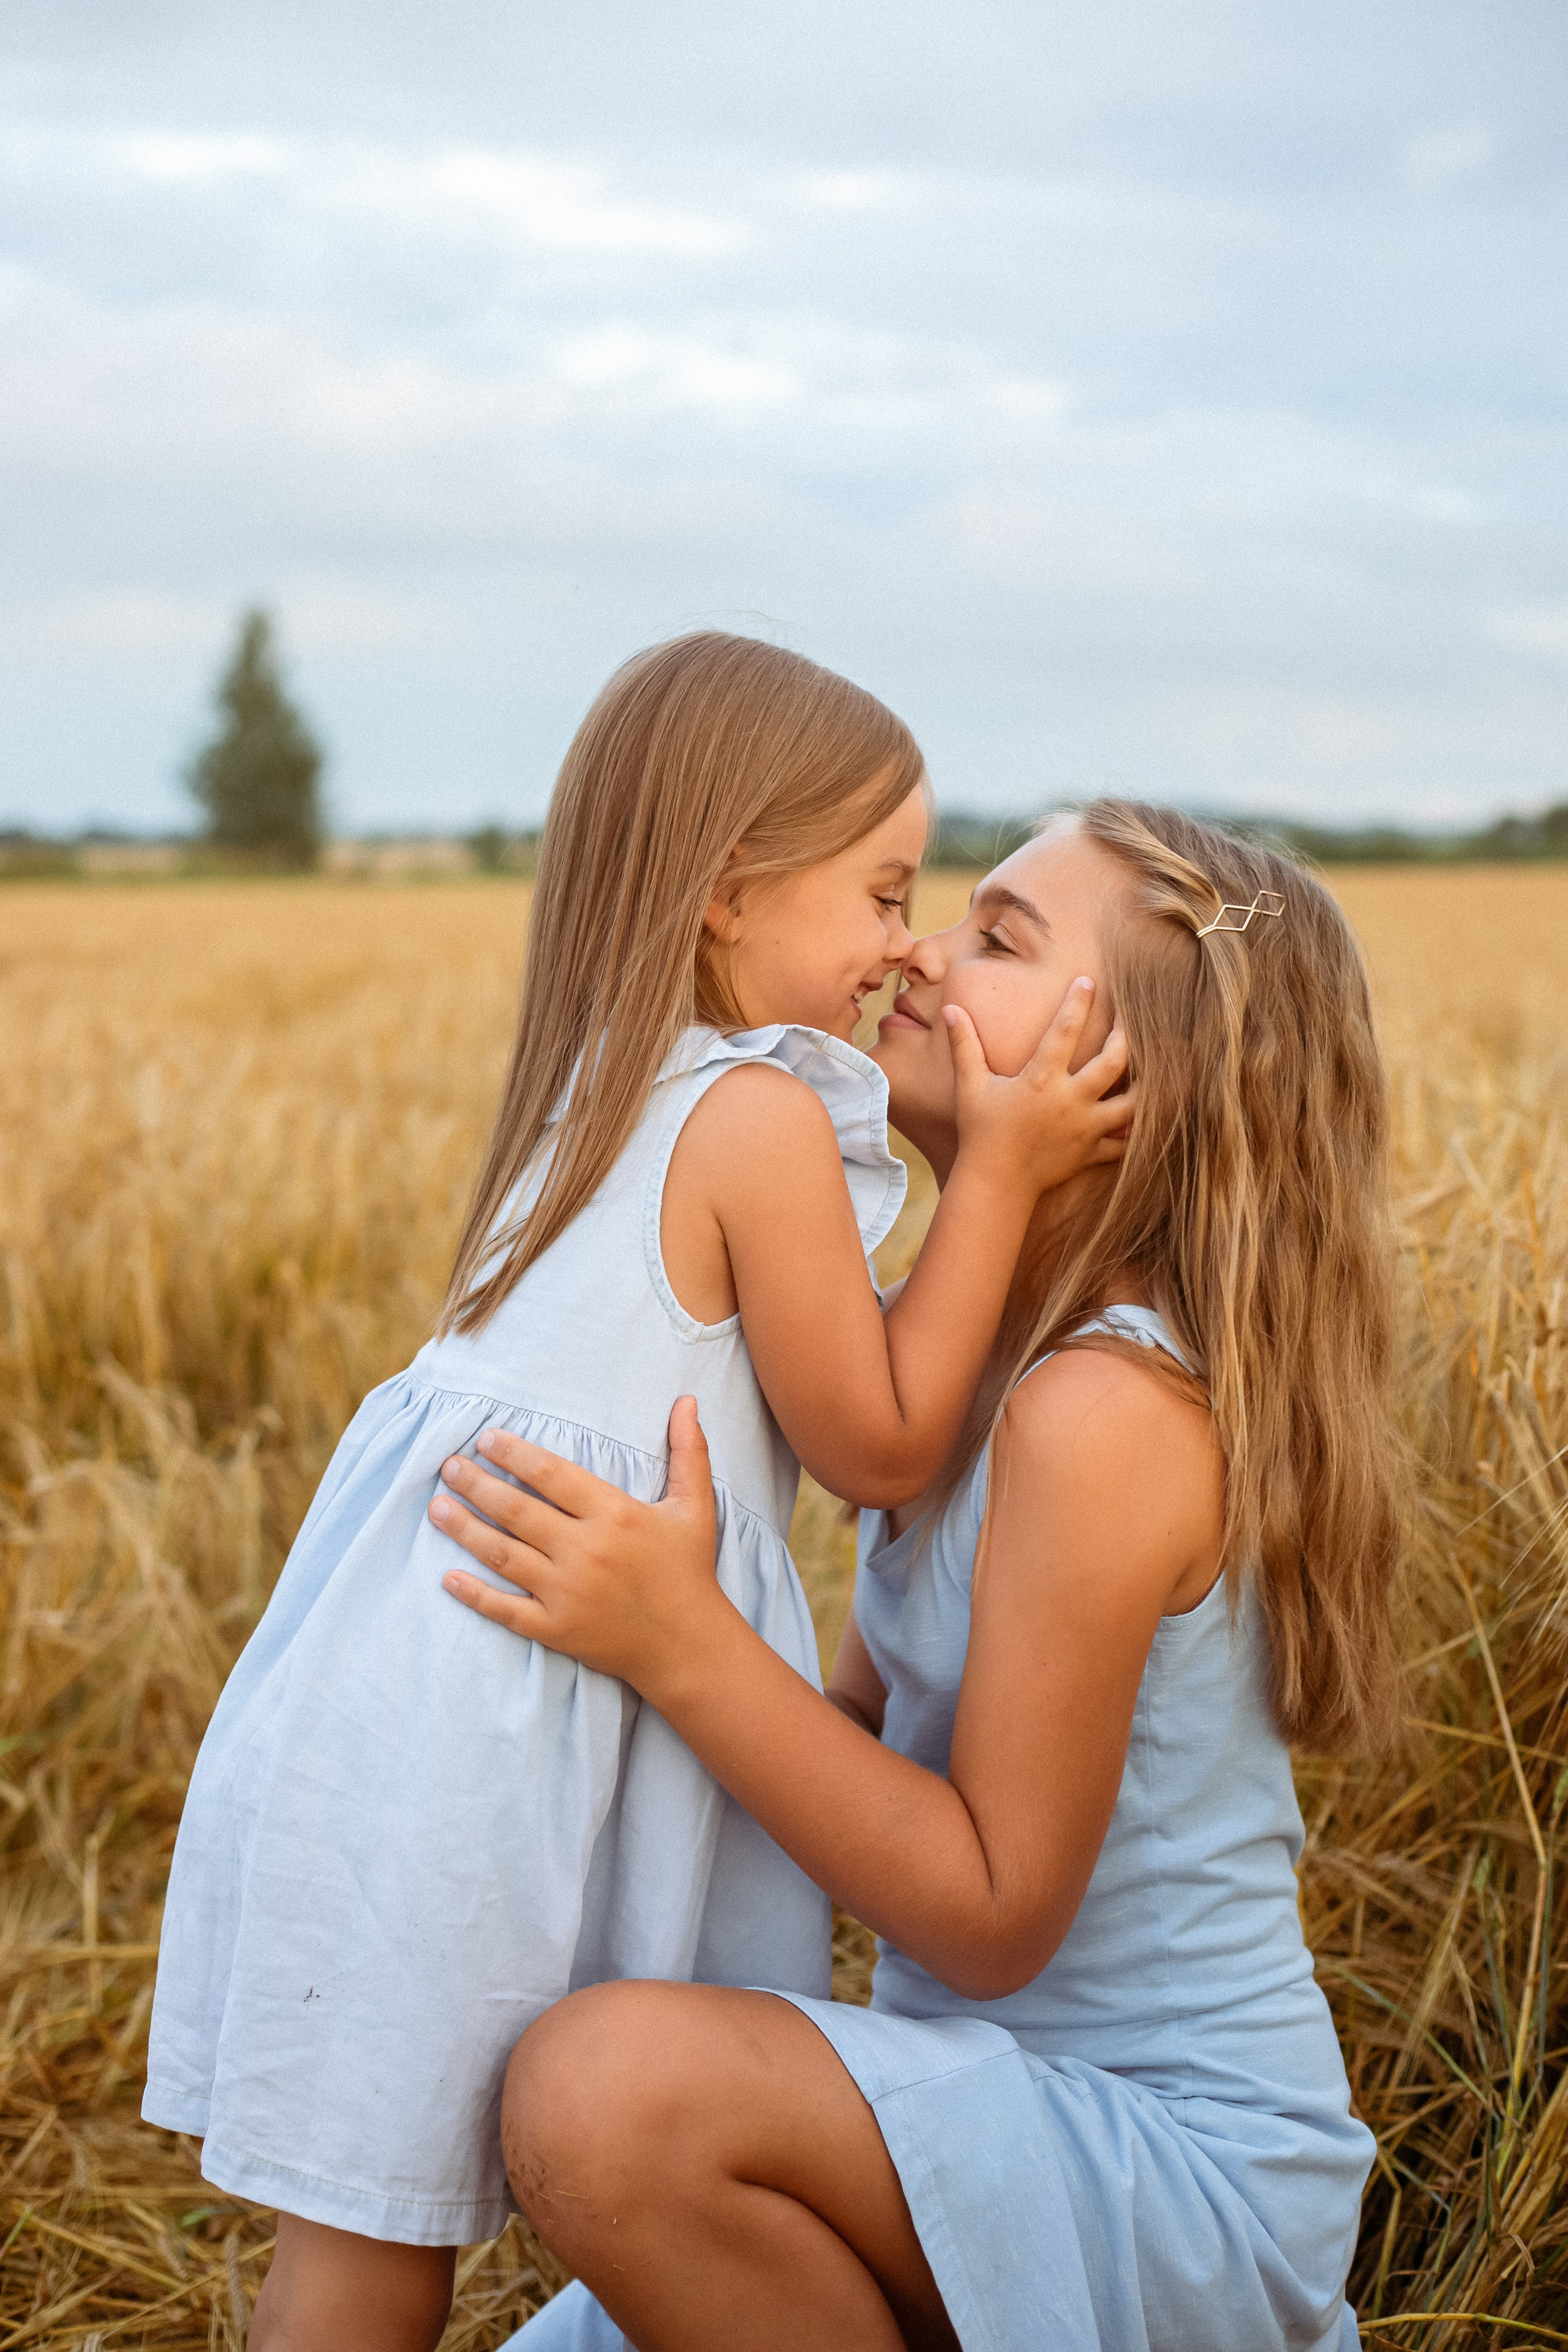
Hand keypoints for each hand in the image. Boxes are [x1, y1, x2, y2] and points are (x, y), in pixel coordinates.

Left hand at [430, 1396, 725, 1690]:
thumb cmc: (689, 1570)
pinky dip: (474, 1595)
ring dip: (465, 1529)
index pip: (552, 1474)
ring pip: (503, 1555)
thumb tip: (688, 1400)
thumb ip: (688, 1451)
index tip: (485, 1439)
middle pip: (517, 1511)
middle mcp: (585, 1551)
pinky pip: (506, 1609)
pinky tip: (447, 1577)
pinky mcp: (556, 1629)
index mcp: (615, 1514)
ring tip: (437, 1507)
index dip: (515, 1454)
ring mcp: (567, 1593)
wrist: (689, 1645)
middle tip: (448, 1467)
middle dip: (477, 1485)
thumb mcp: (695, 1506)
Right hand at [945, 978, 1132, 1198]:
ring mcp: (1085, 1128)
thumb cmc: (980, 1132)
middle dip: (1125, 1035)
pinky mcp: (1091, 1152)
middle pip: (1113, 1061)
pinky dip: (1138, 1131)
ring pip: (1132, 1103)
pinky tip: (1150, 1117)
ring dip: (1148, 1084)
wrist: (994, 1183)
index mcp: (1041, 1080)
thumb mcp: (970, 1086)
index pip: (1064, 1031)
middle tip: (1128, 1018)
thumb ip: (964, 1046)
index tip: (1088, 981)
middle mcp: (1069, 1101)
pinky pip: (1124, 1143)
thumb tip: (951, 1010)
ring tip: (1158, 1065)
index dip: (1078, 1002)